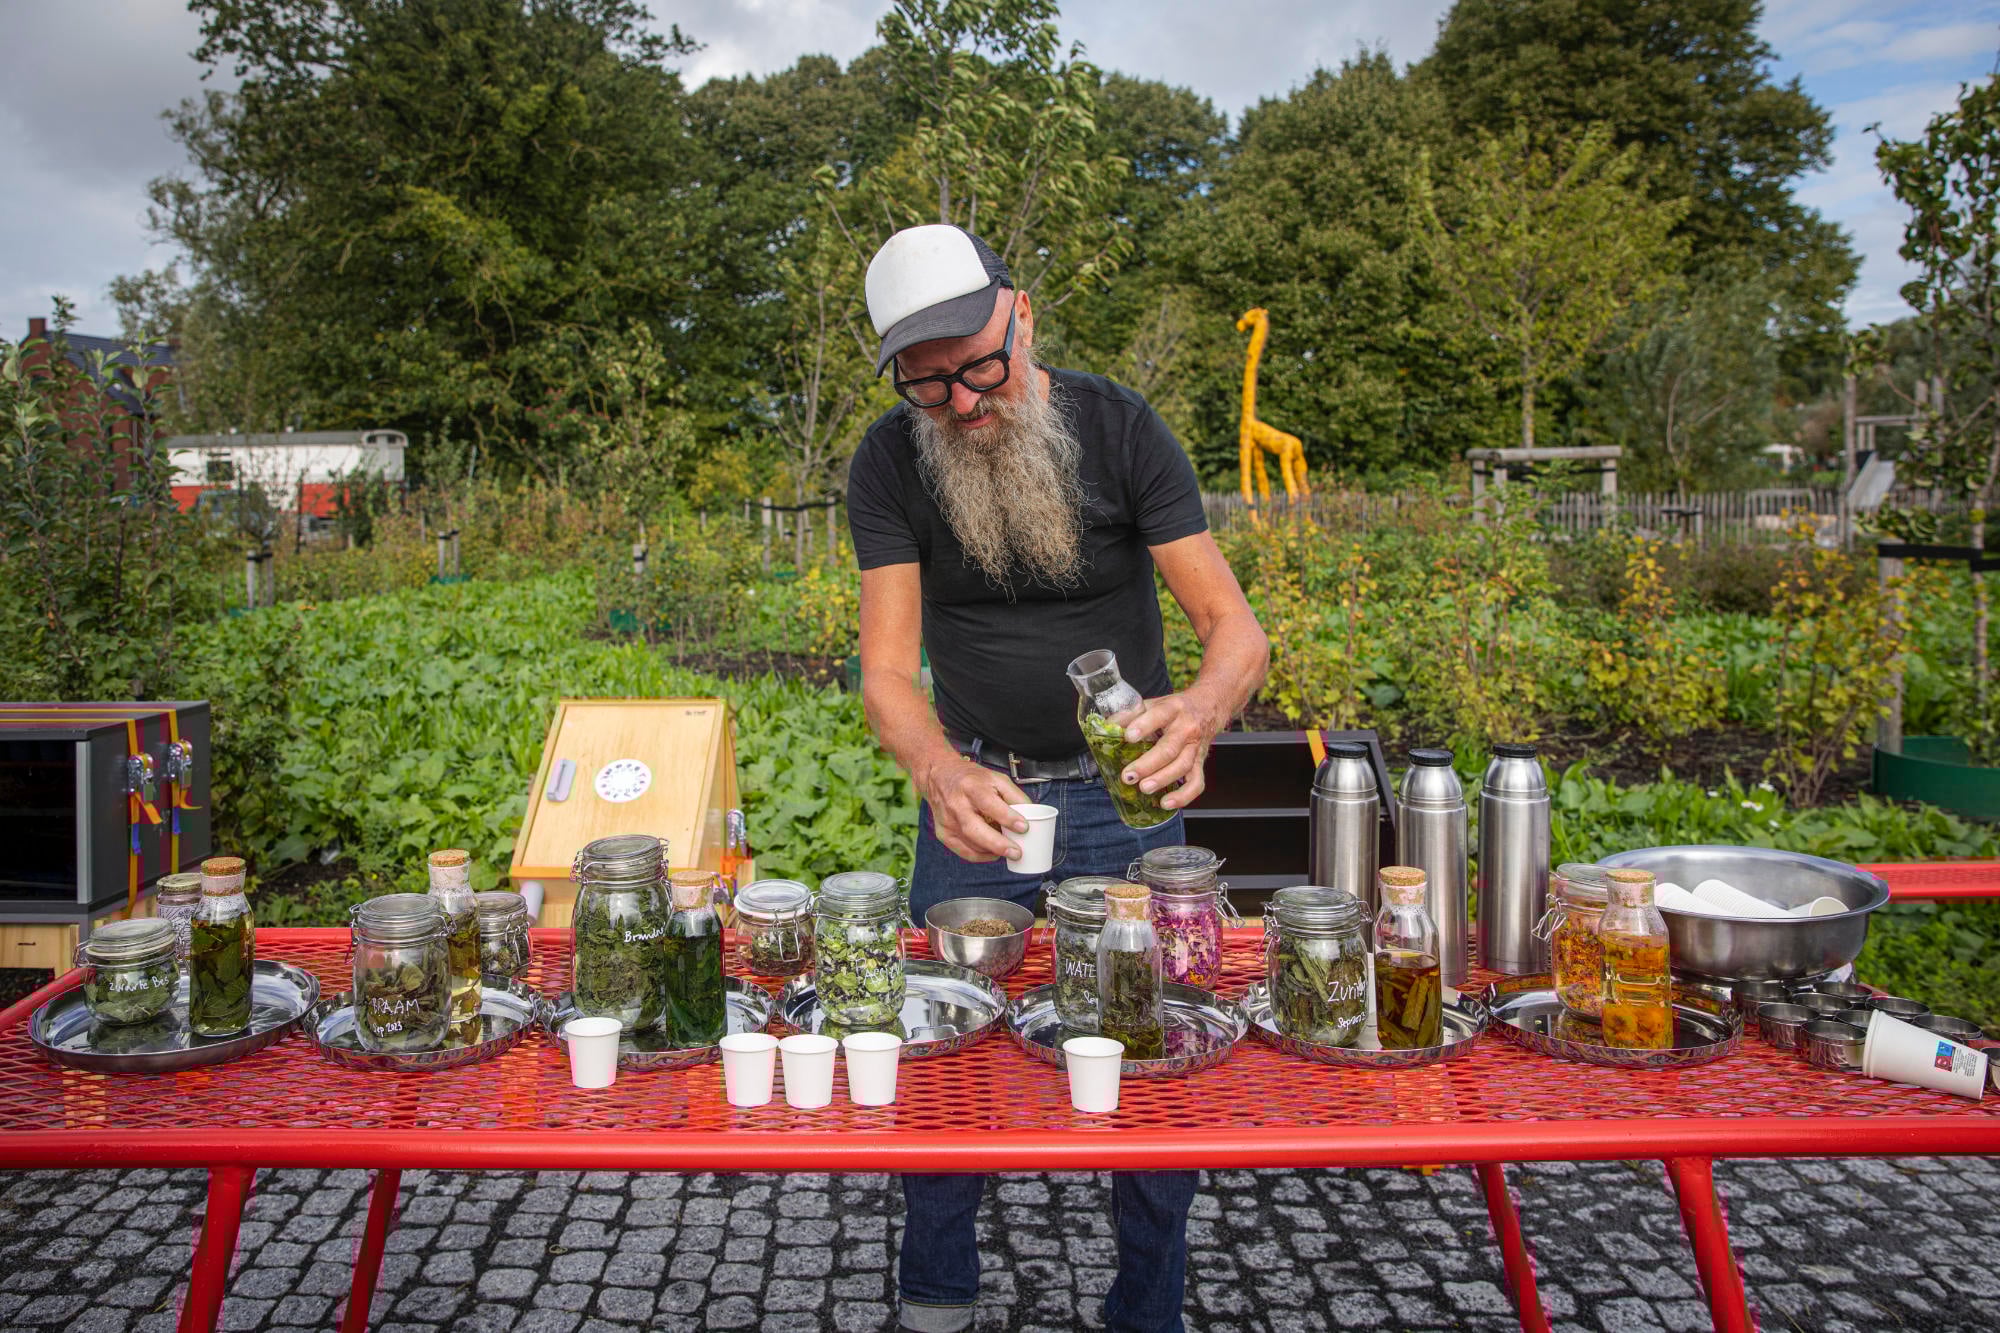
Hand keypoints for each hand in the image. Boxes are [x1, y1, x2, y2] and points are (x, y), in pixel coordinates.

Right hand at [920, 756, 1030, 862]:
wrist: (939, 777)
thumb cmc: (971, 778)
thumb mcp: (996, 778)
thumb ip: (1014, 796)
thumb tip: (1030, 815)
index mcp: (971, 787)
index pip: (989, 804)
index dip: (1007, 817)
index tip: (1023, 827)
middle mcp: (956, 804)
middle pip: (975, 829)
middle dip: (998, 844)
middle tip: (1016, 852)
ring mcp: (948, 821)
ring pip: (970, 844)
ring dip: (991, 851)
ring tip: (1008, 851)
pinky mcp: (943, 833)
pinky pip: (963, 851)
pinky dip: (980, 856)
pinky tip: (992, 853)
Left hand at [1116, 688, 1223, 810]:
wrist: (1208, 708)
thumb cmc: (1176, 708)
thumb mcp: (1154, 703)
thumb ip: (1130, 713)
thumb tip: (1107, 726)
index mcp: (1173, 709)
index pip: (1159, 715)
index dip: (1143, 726)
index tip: (1128, 737)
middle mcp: (1186, 728)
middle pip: (1169, 748)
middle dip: (1148, 764)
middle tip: (1129, 776)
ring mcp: (1195, 747)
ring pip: (1182, 766)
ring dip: (1162, 779)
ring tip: (1144, 788)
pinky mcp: (1200, 763)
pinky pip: (1196, 783)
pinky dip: (1183, 796)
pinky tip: (1166, 803)